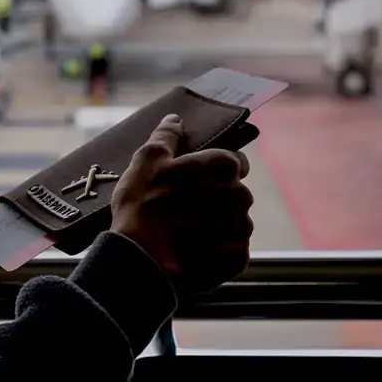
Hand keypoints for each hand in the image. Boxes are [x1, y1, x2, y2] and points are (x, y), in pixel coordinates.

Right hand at [110, 114, 253, 295]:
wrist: (142, 262)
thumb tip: (175, 119)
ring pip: (238, 223)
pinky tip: (195, 252)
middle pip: (237, 193)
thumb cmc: (143, 206)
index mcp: (223, 167)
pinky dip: (219, 251)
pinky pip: (233, 251)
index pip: (235, 161)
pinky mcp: (235, 260)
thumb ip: (166, 137)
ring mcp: (239, 231)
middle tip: (187, 209)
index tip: (197, 181)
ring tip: (188, 233)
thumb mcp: (147, 161)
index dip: (217, 170)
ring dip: (219, 226)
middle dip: (218, 199)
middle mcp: (239, 196)